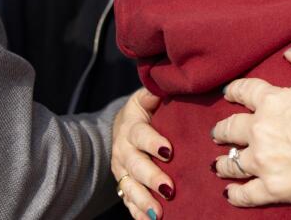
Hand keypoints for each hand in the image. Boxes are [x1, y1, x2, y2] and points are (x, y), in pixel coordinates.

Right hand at [111, 88, 174, 219]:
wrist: (121, 128)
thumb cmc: (143, 112)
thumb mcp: (146, 98)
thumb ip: (155, 93)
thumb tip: (167, 83)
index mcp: (131, 126)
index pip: (140, 134)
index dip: (152, 142)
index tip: (168, 151)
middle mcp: (123, 149)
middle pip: (135, 165)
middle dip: (151, 177)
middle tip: (168, 188)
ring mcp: (122, 170)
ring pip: (130, 187)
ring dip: (144, 200)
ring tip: (159, 212)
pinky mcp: (124, 185)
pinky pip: (128, 201)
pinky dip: (137, 212)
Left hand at [212, 40, 290, 207]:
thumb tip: (289, 53)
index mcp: (273, 101)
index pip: (245, 91)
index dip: (235, 91)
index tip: (228, 93)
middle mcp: (262, 131)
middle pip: (231, 128)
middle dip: (222, 129)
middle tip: (217, 132)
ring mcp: (266, 162)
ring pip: (233, 162)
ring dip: (223, 162)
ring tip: (217, 164)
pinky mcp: (274, 188)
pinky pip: (247, 193)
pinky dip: (236, 194)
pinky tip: (230, 193)